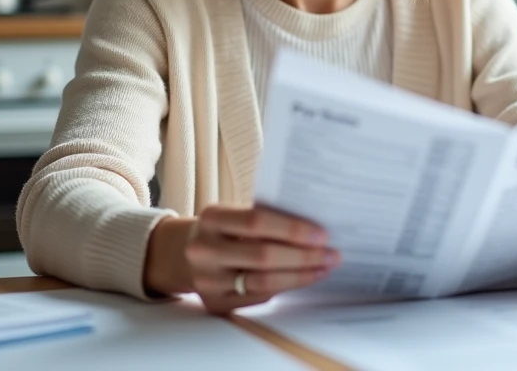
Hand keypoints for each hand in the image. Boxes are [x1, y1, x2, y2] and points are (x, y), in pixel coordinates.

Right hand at [145, 205, 339, 313]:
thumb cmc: (224, 229)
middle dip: (304, 256)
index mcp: (211, 218)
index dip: (293, 229)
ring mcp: (207, 279)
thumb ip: (264, 217)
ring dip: (300, 276)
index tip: (322, 234)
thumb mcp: (234, 214)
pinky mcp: (214, 302)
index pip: (257, 222)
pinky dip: (286, 287)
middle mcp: (204, 249)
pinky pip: (258, 297)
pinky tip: (304, 279)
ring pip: (264, 281)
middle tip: (332, 254)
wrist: (184, 253)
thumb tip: (314, 226)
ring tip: (324, 268)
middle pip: (263, 256)